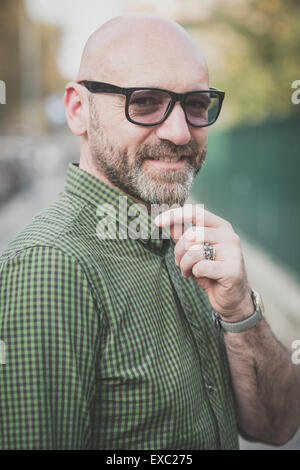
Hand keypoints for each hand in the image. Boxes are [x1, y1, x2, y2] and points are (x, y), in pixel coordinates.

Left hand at [155, 205, 253, 321]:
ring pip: (195, 251)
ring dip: (185, 264)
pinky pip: (201, 267)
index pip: (196, 212)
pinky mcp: (232, 269)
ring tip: (188, 272)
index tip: (157, 221)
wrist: (230, 298)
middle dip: (179, 251)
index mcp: (221, 226)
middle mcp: (229, 236)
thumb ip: (182, 235)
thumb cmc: (210, 272)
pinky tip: (201, 277)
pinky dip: (195, 273)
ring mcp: (233, 252)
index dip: (175, 215)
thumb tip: (163, 220)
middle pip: (192, 234)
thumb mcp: (193, 251)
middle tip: (179, 263)